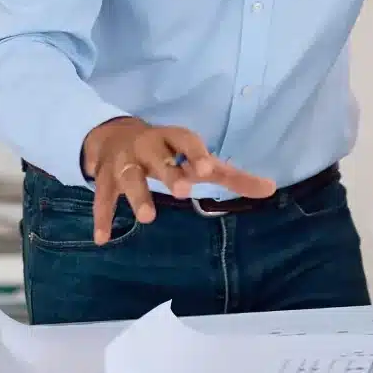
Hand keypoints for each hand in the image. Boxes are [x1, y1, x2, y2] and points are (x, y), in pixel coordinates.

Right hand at [80, 117, 276, 243]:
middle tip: (183, 191)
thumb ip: (231, 175)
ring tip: (148, 217)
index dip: (196, 154)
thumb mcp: (196, 157)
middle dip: (170, 174)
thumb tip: (271, 189)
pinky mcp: (105, 179)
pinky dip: (102, 218)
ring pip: (129, 178)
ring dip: (138, 195)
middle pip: (159, 159)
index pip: (186, 141)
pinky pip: (102, 199)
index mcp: (172, 138)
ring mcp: (124, 162)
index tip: (208, 170)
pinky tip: (103, 239)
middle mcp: (147, 147)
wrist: (115, 134)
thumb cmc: (168, 151)